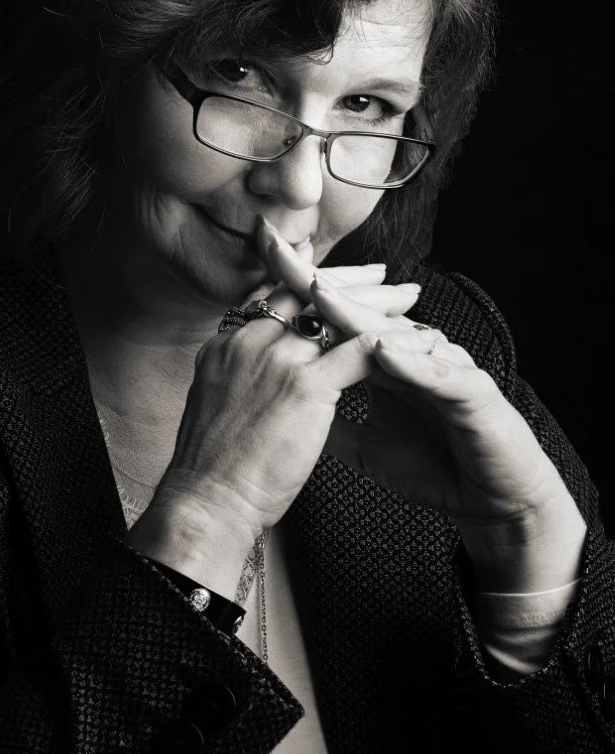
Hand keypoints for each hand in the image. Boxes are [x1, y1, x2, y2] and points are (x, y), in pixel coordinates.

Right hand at [140, 231, 423, 590]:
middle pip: (305, 291)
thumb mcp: (216, 407)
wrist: (206, 503)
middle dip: (348, 281)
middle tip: (383, 275)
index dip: (311, 284)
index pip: (274, 297)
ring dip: (377, 305)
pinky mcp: (303, 386)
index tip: (336, 280)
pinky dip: (394, 343)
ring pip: (336, 314)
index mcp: (225, 346)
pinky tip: (418, 341)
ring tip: (409, 298)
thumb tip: (261, 385)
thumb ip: (241, 382)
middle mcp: (247, 342)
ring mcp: (274, 360)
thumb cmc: (213, 473)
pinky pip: (359, 351)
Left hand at [262, 222, 586, 591]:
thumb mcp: (366, 449)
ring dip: (360, 315)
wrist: (492, 503)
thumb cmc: (437, 470)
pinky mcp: (475, 393)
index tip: (261, 260)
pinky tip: (383, 350)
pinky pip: (439, 372)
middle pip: (363, 311)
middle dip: (320, 281)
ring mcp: (446, 368)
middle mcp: (416, 354)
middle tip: (281, 250)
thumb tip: (286, 409)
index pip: (340, 319)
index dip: (301, 291)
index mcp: (388, 362)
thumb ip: (331, 421)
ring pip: (398, 334)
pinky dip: (411, 361)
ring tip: (320, 294)